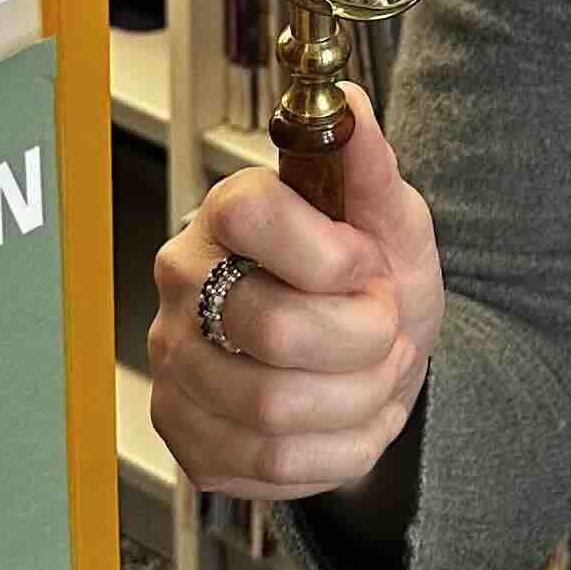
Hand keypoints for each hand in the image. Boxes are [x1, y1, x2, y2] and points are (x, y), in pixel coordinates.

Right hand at [148, 85, 442, 500]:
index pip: (253, 216)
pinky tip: (348, 418)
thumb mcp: (393, 221)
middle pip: (271, 329)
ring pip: (274, 409)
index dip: (334, 256)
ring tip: (375, 374)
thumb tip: (352, 104)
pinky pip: (273, 465)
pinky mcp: (190, 440)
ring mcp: (177, 368)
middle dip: (362, 340)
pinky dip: (340, 450)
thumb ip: (372, 167)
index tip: (366, 266)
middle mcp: (184, 287)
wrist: (376, 361)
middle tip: (383, 329)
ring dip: (359, 399)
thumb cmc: (374, 283)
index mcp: (227, 216)